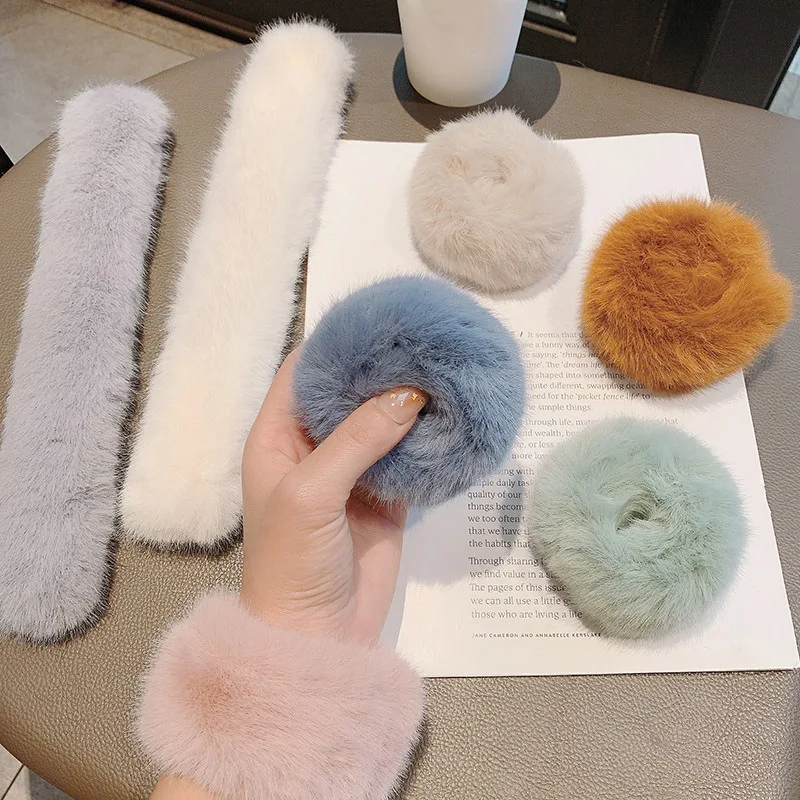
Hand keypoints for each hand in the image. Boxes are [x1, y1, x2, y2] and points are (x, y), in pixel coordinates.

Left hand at [240, 349, 426, 643]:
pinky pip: (407, 456)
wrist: (317, 637)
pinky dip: (427, 437)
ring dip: (407, 399)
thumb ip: (357, 438)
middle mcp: (314, 447)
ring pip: (381, 421)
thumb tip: (408, 392)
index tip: (376, 318)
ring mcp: (352, 471)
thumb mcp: (311, 492)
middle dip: (380, 367)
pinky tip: (451, 413)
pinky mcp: (385, 495)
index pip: (303, 372)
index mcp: (278, 438)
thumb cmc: (292, 561)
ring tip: (443, 365)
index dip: (334, 343)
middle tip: (422, 337)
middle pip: (348, 392)